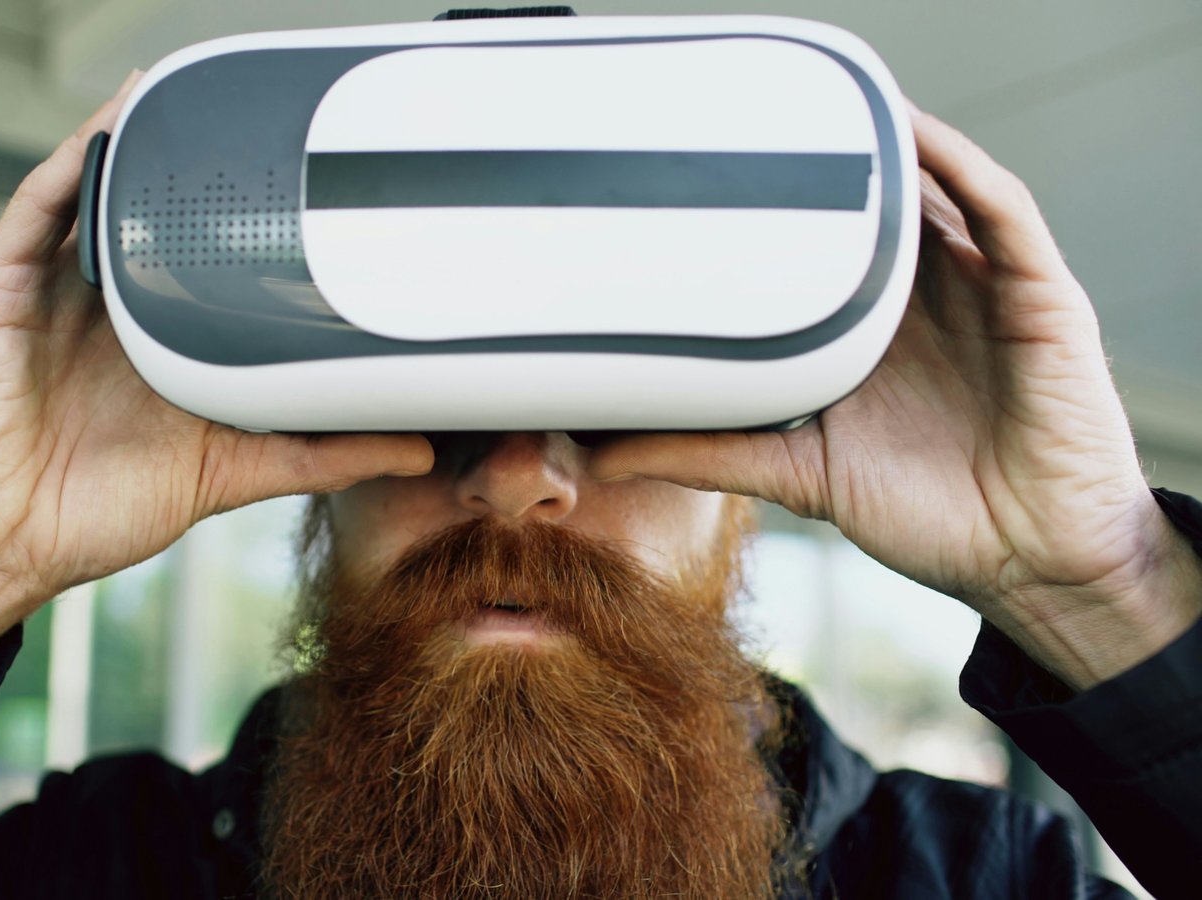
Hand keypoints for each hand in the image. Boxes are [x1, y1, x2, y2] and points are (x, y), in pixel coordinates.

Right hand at [0, 72, 431, 703]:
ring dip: (132, 143)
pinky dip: (65, 171)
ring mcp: (49, 295)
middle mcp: (106, 308)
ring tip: (182, 94)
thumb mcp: (230, 473)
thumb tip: (412, 449)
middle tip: (254, 119)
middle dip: (193, 166)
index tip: (311, 178)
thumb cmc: (91, 513)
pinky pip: (30, 218)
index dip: (250, 215)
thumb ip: (317, 455)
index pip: (210, 258)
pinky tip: (103, 134)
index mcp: (160, 340)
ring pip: (93, 197)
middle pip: (150, 214)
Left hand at [590, 103, 1201, 689]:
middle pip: (874, 209)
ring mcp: (985, 291)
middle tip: (756, 124)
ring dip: (889, 147)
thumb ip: (704, 454)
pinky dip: (965, 170)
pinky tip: (919, 139)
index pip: (817, 248)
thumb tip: (596, 459)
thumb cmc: (929, 517)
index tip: (704, 176)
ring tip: (830, 106)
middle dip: (827, 165)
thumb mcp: (794, 473)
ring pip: (936, 192)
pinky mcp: (1040, 298)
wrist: (1029, 562)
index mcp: (868, 332)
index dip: (773, 207)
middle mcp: (925, 300)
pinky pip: (1006, 214)